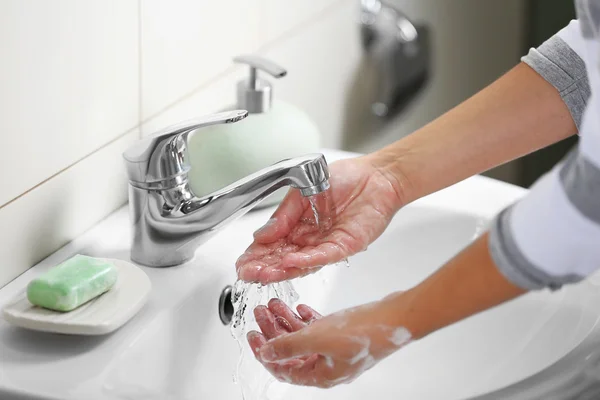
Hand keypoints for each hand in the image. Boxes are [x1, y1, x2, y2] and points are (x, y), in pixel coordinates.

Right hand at [236, 156, 405, 283]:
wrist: (376, 176)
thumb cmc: (343, 180)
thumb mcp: (301, 193)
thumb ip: (283, 215)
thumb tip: (261, 235)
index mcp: (297, 227)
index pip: (272, 246)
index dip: (256, 256)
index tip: (242, 263)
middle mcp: (310, 241)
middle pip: (283, 259)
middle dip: (263, 268)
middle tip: (247, 274)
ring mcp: (326, 246)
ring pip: (301, 263)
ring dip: (281, 269)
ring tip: (263, 273)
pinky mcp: (345, 246)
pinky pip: (325, 256)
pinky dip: (308, 260)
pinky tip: (292, 262)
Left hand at [247, 297, 411, 387]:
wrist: (396, 317)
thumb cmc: (363, 332)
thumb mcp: (317, 338)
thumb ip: (288, 346)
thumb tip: (266, 353)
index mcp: (319, 375)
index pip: (282, 369)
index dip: (263, 352)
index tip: (251, 334)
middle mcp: (326, 365)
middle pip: (290, 351)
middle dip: (272, 330)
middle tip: (260, 312)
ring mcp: (335, 350)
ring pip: (302, 337)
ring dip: (286, 320)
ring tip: (275, 304)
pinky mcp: (343, 335)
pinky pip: (318, 329)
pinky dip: (305, 318)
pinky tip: (300, 307)